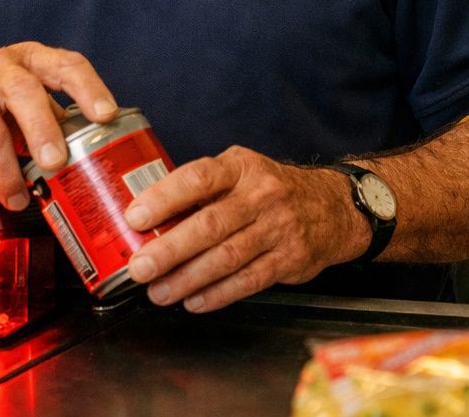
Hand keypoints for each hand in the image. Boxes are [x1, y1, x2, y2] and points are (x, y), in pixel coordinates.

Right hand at [0, 42, 117, 210]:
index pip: (65, 65)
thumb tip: (89, 155)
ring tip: (18, 199)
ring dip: (8, 175)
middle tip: (55, 164)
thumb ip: (50, 117)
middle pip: (25, 93)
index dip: (89, 88)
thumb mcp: (17, 95)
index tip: (106, 115)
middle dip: (43, 131)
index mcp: (27, 60)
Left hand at [122, 147, 369, 311]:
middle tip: (140, 267)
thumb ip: (201, 190)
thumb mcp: (239, 172)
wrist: (332, 206)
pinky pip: (248, 280)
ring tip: (159, 292)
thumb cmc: (269, 189)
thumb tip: (147, 216)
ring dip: (188, 279)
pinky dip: (217, 294)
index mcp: (240, 167)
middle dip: (169, 249)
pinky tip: (193, 301)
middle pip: (210, 224)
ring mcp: (279, 228)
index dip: (164, 198)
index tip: (135, 217)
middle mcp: (261, 195)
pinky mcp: (290, 259)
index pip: (198, 178)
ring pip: (227, 258)